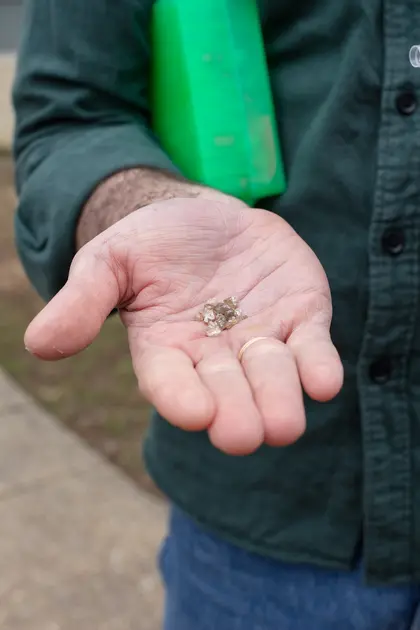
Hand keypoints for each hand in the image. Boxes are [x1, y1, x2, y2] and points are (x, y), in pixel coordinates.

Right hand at [25, 197, 342, 454]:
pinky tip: (323, 381)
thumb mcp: (109, 261)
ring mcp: (261, 340)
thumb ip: (82, 300)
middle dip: (237, 415)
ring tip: (284, 424)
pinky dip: (318, 366)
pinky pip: (311, 349)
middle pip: (227, 393)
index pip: (170, 383)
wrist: (205, 217)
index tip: (195, 413)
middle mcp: (215, 357)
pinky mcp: (300, 319)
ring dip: (279, 397)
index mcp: (167, 351)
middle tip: (242, 435)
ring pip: (273, 377)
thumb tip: (39, 344)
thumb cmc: (152, 243)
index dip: (182, 398)